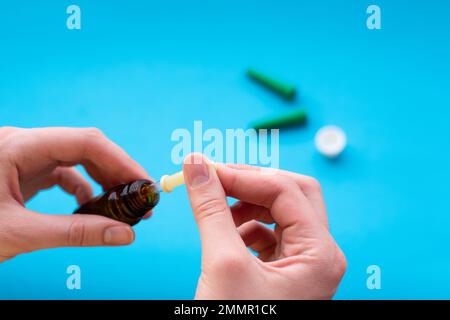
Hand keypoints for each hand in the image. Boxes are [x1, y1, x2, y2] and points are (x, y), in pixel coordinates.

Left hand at [0, 127, 150, 262]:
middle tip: (141, 201)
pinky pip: (64, 174)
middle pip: (85, 148)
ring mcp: (23, 157)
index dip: (121, 161)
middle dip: (117, 174)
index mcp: (16, 146)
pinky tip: (93, 209)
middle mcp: (22, 144)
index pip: (84, 142)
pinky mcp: (24, 172)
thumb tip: (125, 234)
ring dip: (103, 182)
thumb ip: (74, 233)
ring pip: (77, 160)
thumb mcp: (17, 234)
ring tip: (123, 207)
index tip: (145, 185)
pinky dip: (84, 191)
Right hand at [183, 153, 346, 298]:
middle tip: (216, 179)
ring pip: (280, 212)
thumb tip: (196, 166)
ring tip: (216, 209)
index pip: (285, 189)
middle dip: (252, 182)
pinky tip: (225, 233)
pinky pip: (268, 234)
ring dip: (246, 203)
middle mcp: (319, 255)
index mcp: (320, 253)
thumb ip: (210, 208)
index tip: (204, 168)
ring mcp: (303, 264)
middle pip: (292, 194)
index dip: (242, 174)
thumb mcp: (222, 263)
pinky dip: (244, 225)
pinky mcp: (284, 272)